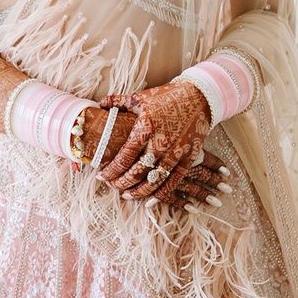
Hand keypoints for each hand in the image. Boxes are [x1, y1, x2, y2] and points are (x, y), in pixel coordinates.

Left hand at [95, 81, 212, 202]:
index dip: (111, 170)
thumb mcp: (139, 97)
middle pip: (137, 172)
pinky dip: (161, 194)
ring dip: (139, 192)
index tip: (100, 176)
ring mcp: (176, 151)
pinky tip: (150, 200)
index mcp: (145, 127)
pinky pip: (174, 181)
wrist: (198, 96)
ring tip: (127, 196)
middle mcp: (160, 142)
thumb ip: (117, 102)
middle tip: (112, 187)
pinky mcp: (190, 157)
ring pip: (155, 181)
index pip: (124, 157)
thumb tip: (99, 105)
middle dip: (122, 183)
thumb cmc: (164, 97)